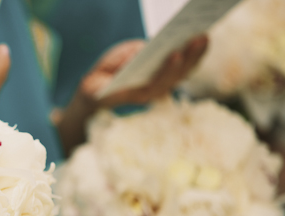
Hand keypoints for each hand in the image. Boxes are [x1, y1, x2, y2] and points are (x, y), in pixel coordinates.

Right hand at [56, 35, 208, 155]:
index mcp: (140, 94)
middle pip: (177, 75)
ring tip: (204, 35)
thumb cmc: (99, 86)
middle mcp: (156, 91)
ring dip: (197, 53)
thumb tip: (138, 52)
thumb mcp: (100, 80)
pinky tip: (201, 39)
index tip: (174, 54)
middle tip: (198, 37)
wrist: (98, 94)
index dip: (167, 69)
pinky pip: (185, 65)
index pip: (158, 82)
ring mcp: (163, 84)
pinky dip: (194, 53)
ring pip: (186, 71)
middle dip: (189, 56)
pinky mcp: (166, 75)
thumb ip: (118, 66)